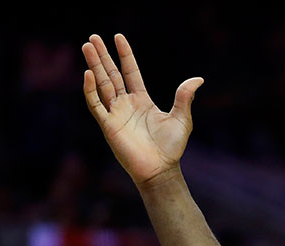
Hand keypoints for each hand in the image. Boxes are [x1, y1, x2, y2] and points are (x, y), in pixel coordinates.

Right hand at [81, 34, 203, 187]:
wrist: (161, 169)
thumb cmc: (171, 147)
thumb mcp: (182, 118)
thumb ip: (184, 97)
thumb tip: (198, 79)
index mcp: (142, 101)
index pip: (130, 72)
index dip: (125, 55)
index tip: (118, 37)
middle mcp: (126, 104)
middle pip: (111, 74)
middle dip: (102, 56)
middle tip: (93, 37)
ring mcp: (115, 113)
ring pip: (101, 84)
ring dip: (94, 65)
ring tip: (87, 45)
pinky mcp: (107, 125)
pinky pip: (95, 104)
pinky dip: (90, 89)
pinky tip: (88, 73)